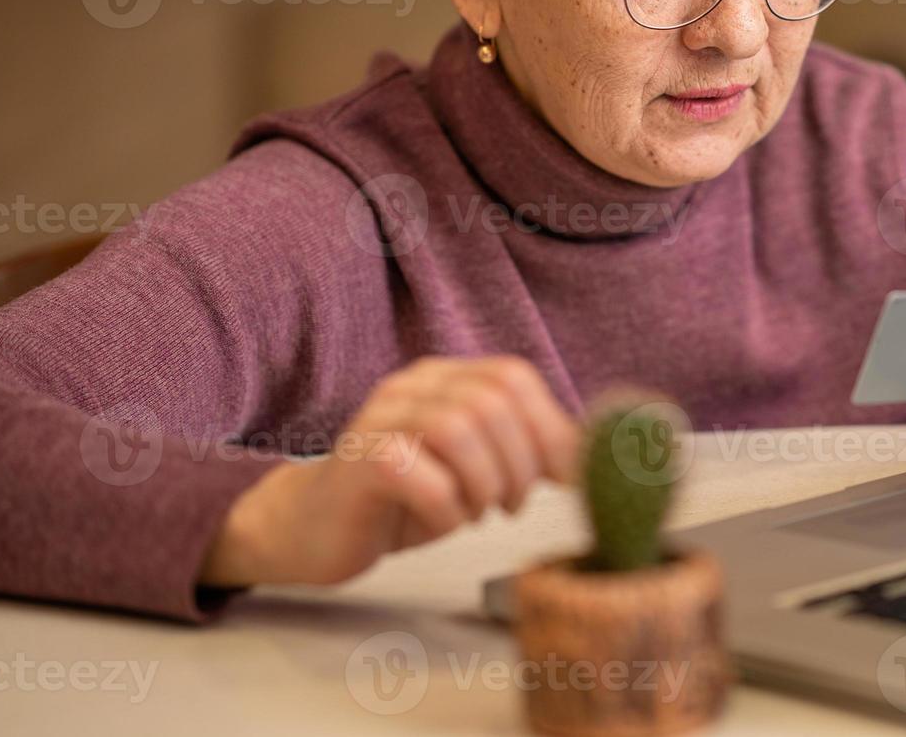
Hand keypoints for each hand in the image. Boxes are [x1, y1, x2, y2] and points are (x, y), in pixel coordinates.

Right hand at [200, 356, 578, 587]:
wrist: (314, 528)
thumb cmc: (405, 498)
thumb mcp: (475, 467)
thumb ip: (524, 450)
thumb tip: (592, 458)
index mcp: (445, 377)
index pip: (513, 377)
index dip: (549, 427)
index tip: (561, 479)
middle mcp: (411, 387)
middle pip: (491, 401)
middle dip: (519, 462)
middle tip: (511, 503)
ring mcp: (380, 419)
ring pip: (458, 429)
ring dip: (484, 483)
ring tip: (477, 511)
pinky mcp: (359, 462)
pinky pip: (420, 475)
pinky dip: (446, 508)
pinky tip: (442, 521)